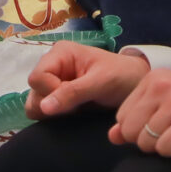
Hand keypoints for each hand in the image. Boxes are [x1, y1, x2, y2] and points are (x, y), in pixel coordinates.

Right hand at [25, 45, 147, 118]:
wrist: (137, 85)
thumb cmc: (122, 76)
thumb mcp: (100, 82)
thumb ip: (72, 93)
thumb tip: (43, 108)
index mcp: (60, 54)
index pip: (37, 78)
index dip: (50, 92)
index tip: (73, 101)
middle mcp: (53, 67)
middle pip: (34, 92)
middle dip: (52, 104)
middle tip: (77, 106)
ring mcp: (55, 83)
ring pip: (37, 105)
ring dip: (55, 112)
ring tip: (78, 110)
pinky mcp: (59, 99)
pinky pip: (46, 112)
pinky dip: (57, 117)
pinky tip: (76, 114)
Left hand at [110, 69, 170, 154]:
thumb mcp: (170, 107)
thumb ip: (138, 119)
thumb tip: (111, 137)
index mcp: (154, 78)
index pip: (122, 118)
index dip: (141, 131)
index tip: (167, 124)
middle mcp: (162, 85)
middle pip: (130, 132)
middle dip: (150, 141)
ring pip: (146, 143)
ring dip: (167, 146)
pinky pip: (165, 150)